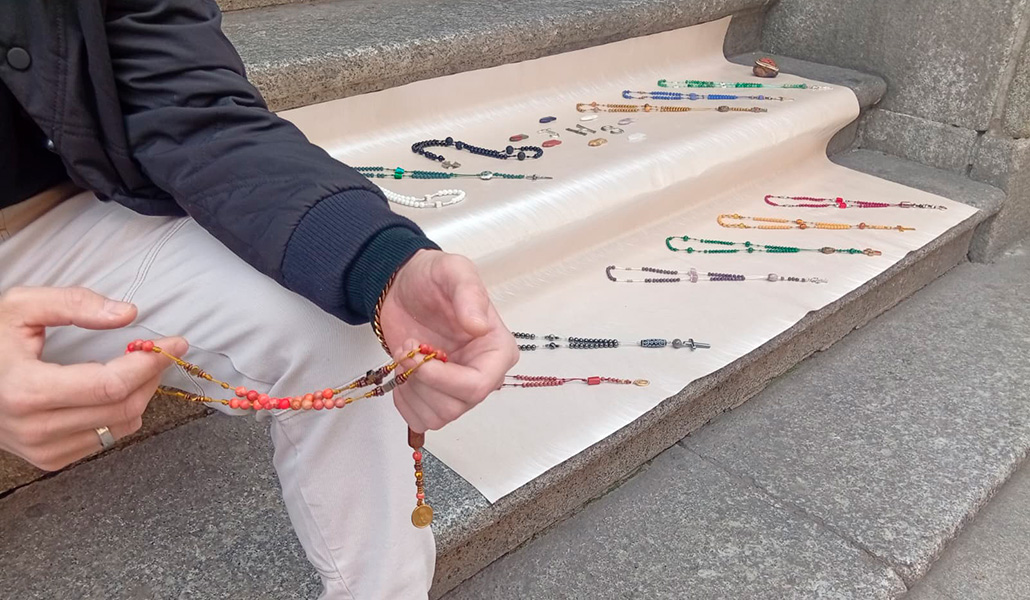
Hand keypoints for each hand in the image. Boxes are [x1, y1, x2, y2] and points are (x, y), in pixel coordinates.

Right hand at [0, 287, 186, 470]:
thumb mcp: (21, 308)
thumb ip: (74, 304)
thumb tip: (127, 314)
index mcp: (26, 390)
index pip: (110, 384)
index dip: (149, 363)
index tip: (175, 343)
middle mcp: (34, 427)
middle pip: (123, 407)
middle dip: (152, 376)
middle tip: (160, 352)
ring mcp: (42, 449)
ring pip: (121, 426)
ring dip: (141, 394)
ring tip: (137, 368)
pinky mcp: (50, 459)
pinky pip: (107, 438)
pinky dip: (122, 413)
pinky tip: (114, 391)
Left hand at [378, 250, 517, 431]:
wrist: (404, 287)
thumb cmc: (432, 279)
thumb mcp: (453, 271)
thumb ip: (468, 294)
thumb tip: (479, 326)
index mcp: (497, 349)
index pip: (479, 385)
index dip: (443, 378)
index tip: (417, 353)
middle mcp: (484, 374)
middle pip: (456, 405)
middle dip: (422, 380)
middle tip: (407, 348)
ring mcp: (459, 389)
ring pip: (438, 416)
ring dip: (411, 389)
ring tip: (406, 355)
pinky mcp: (436, 396)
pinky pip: (421, 420)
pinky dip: (405, 402)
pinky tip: (403, 373)